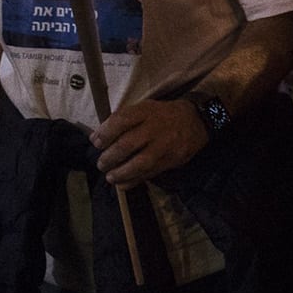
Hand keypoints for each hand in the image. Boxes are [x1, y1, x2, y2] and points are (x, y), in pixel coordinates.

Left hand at [92, 96, 209, 185]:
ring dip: (120, 173)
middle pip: (126, 144)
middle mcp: (155, 128)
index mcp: (147, 111)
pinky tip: (123, 183)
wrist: (197, 121)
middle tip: (101, 163)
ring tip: (110, 176)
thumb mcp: (146, 108)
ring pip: (138, 163)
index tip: (96, 143)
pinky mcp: (171, 160)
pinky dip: (133, 181)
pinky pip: (149, 174)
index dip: (104, 133)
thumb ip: (124, 120)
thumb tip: (97, 137)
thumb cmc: (164, 115)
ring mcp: (164, 145)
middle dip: (109, 157)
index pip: (121, 121)